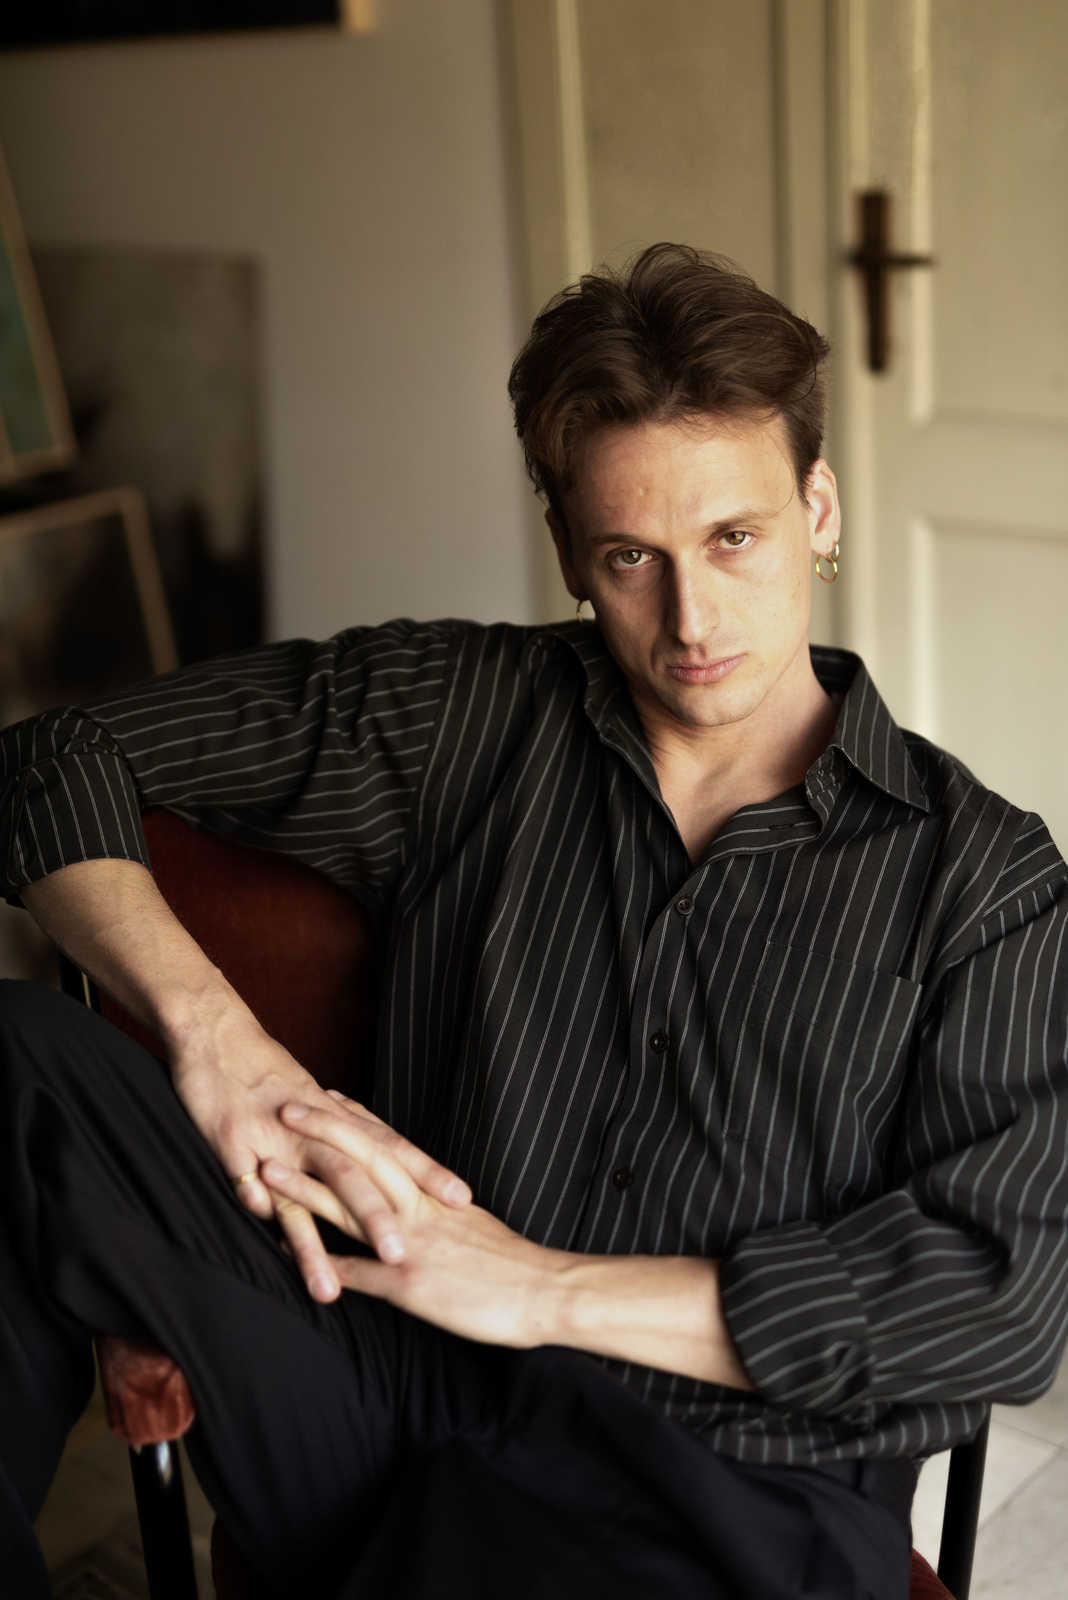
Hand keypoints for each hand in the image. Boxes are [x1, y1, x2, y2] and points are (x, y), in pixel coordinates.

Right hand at [168, 1007, 470, 1300]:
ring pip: (298, 1192)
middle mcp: (310, 1130)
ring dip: (312, 1245)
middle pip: (352, 1175)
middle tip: (404, 1257)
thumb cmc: (266, 1069)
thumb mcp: (313, 1100)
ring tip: (327, 1292)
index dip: (425, 1171)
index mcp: (335, 1117)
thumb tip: (364, 1172)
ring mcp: (270, 1137)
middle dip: (377, 1218)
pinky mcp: (230, 1141)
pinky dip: (254, 1202)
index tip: (461, 1197)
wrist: (218, 1032)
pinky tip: (264, 1232)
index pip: (390, 1147)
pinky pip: (242, 1180)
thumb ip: (338, 1137)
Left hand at [261, 1099, 563, 1344]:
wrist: (543, 1292)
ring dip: (307, 1186)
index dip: (357, 1119)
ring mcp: (411, 1243)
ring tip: (268, 1168)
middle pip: (365, 1157)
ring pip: (351, 1205)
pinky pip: (357, 1272)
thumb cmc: (511, 1264)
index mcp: (434, 1194)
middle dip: (324, 1131)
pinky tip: (285, 1257)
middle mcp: (419, 1208)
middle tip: (286, 1105)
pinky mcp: (409, 1284)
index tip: (327, 1094)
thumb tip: (417, 1206)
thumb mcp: (470, 1227)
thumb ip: (437, 1214)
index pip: (390, 1144)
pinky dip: (321, 1263)